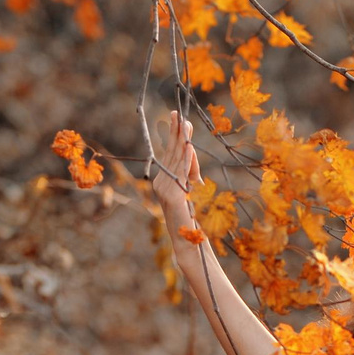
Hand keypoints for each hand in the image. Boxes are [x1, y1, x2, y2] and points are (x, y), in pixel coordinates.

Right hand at [150, 112, 199, 226]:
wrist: (188, 242)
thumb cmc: (192, 217)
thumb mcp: (193, 188)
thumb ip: (191, 170)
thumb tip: (189, 149)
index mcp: (164, 179)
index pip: (170, 153)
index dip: (174, 135)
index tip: (179, 117)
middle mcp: (160, 182)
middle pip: (171, 153)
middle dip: (176, 132)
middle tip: (178, 113)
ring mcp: (164, 189)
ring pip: (175, 160)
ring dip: (181, 140)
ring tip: (184, 124)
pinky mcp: (171, 197)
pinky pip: (180, 174)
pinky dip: (185, 159)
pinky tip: (188, 146)